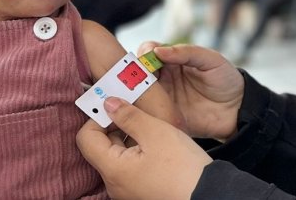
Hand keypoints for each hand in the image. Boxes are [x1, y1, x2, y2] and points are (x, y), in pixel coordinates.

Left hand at [76, 97, 209, 199]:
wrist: (210, 195)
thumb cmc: (184, 169)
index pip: (86, 138)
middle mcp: (114, 184)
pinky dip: (138, 151)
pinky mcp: (141, 191)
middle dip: (115, 125)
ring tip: (150, 125)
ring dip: (129, 137)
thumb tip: (108, 103)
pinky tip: (156, 143)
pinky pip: (130, 167)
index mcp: (112, 170)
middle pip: (101, 147)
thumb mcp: (156, 132)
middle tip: (135, 110)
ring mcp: (127, 190)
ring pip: (117, 156)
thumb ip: (128, 115)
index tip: (115, 106)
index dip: (98, 118)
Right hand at [138, 43, 243, 140]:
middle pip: (138, 74)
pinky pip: (148, 115)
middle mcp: (163, 78)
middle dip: (132, 75)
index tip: (144, 59)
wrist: (238, 110)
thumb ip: (186, 52)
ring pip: (139, 94)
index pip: (148, 52)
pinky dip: (141, 114)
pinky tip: (139, 113)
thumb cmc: (226, 79)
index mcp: (172, 60)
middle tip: (134, 80)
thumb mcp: (211, 60)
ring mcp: (162, 98)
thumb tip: (158, 51)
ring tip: (134, 97)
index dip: (143, 54)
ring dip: (133, 95)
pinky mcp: (164, 117)